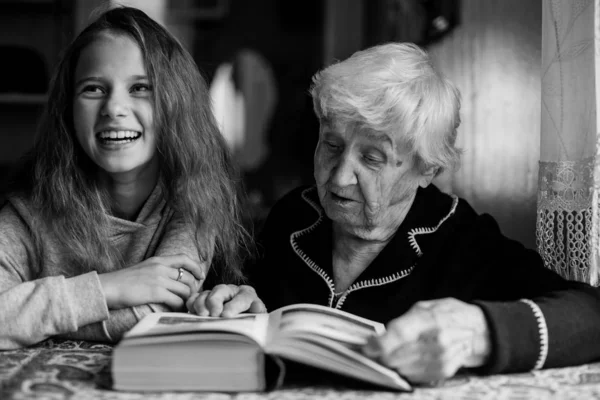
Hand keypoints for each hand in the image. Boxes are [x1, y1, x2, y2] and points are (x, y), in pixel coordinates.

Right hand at [99, 254, 204, 310]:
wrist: (106, 288)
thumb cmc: (122, 282)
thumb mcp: (143, 269)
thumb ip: (157, 271)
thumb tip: (169, 279)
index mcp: (158, 260)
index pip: (184, 258)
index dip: (196, 266)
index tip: (201, 275)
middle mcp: (160, 267)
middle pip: (187, 277)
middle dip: (193, 288)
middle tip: (192, 298)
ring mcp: (158, 279)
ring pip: (185, 289)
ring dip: (188, 299)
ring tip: (185, 306)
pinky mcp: (155, 292)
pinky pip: (176, 300)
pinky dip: (180, 306)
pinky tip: (177, 310)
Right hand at [186, 284, 266, 316]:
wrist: (240, 323)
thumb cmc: (249, 321)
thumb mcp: (256, 318)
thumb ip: (257, 313)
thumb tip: (257, 307)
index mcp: (247, 295)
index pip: (242, 297)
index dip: (234, 305)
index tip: (226, 315)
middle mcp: (231, 291)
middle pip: (221, 290)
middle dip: (216, 301)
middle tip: (213, 314)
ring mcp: (216, 294)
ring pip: (207, 293)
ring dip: (202, 303)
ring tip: (203, 315)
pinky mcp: (204, 299)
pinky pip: (195, 297)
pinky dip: (192, 303)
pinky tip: (191, 311)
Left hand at [362, 298, 490, 383]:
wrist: (476, 330)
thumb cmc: (446, 314)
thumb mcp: (423, 308)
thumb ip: (402, 322)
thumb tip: (379, 338)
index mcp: (430, 319)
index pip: (398, 334)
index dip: (378, 343)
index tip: (367, 346)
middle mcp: (437, 341)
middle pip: (396, 355)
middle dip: (381, 354)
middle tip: (376, 349)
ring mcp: (440, 359)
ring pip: (402, 368)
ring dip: (393, 363)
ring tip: (394, 353)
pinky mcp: (443, 372)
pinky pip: (413, 377)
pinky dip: (406, 369)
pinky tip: (408, 360)